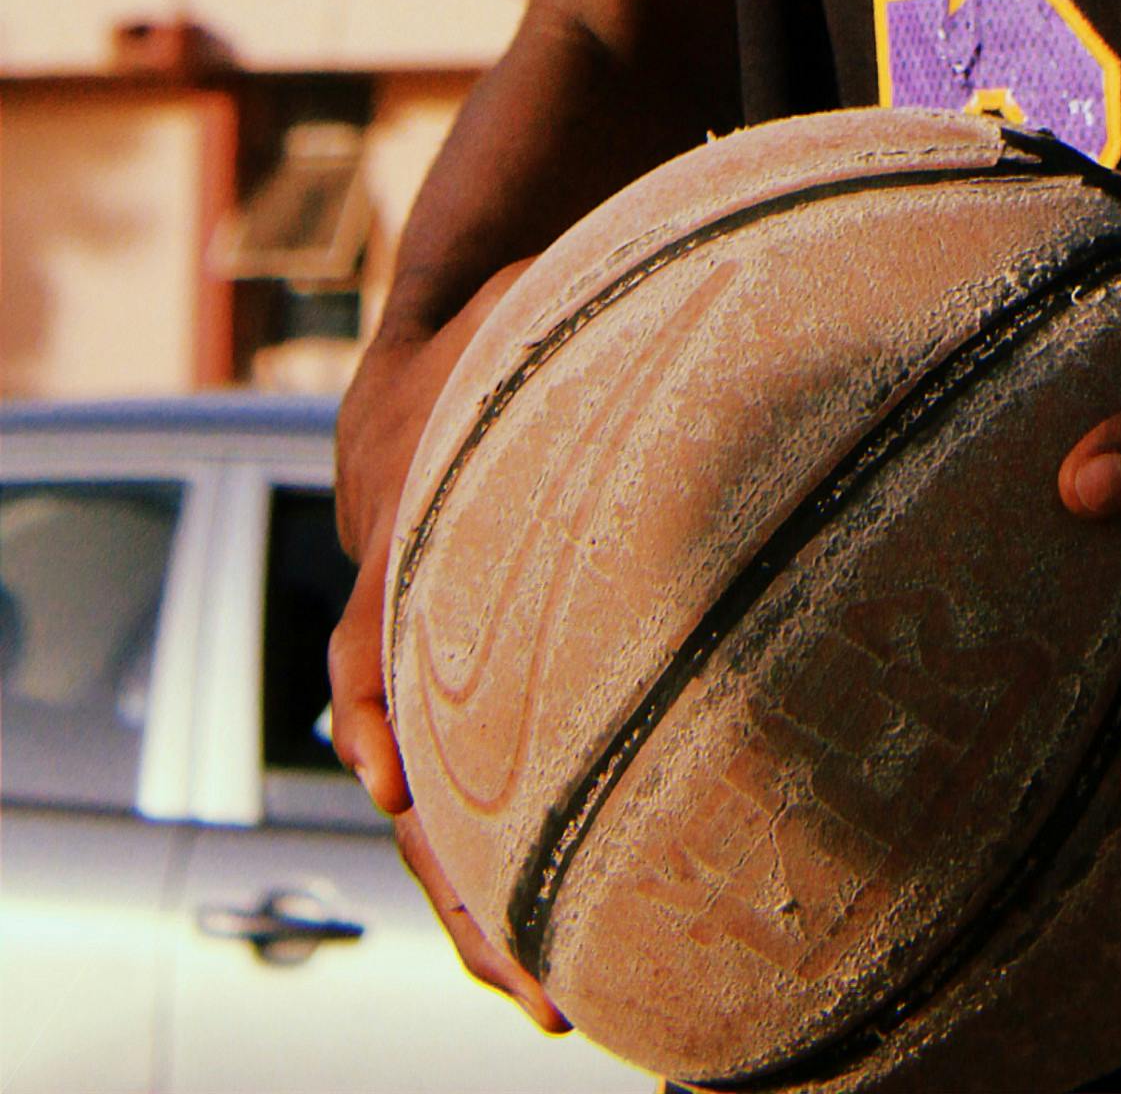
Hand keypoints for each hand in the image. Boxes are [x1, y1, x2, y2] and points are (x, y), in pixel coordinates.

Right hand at [328, 273, 571, 1034]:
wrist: (416, 387)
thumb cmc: (477, 343)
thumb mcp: (498, 313)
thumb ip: (535, 302)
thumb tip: (603, 262)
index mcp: (403, 550)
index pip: (370, 641)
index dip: (376, 707)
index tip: (385, 779)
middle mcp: (405, 641)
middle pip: (410, 785)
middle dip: (458, 883)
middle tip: (531, 981)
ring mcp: (429, 688)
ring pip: (439, 824)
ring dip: (485, 917)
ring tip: (554, 1007)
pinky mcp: (464, 708)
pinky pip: (473, 806)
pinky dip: (502, 879)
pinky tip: (558, 953)